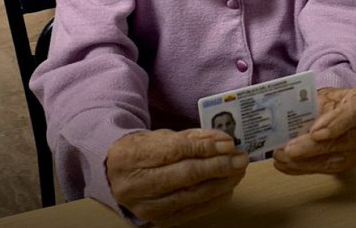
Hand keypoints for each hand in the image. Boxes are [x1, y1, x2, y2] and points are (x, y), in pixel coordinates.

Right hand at [106, 128, 248, 225]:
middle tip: (240, 158)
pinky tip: (227, 189)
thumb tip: (223, 140)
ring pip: (191, 196)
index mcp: (133, 155)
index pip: (176, 151)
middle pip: (186, 175)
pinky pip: (191, 211)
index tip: (229, 143)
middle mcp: (137, 184)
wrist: (115, 175)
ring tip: (238, 171)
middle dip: (219, 166)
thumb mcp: (162, 136)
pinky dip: (213, 200)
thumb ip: (193, 138)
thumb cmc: (143, 151)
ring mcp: (146, 206)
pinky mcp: (158, 220)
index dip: (206, 148)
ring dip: (221, 183)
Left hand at [273, 87, 355, 174]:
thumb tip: (287, 118)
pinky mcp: (354, 162)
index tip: (314, 132)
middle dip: (314, 148)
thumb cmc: (334, 99)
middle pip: (346, 140)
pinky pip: (331, 169)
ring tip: (283, 158)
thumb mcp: (324, 94)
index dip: (336, 124)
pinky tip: (288, 165)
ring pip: (339, 160)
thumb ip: (312, 105)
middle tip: (290, 149)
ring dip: (307, 161)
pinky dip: (306, 167)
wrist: (343, 108)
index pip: (354, 113)